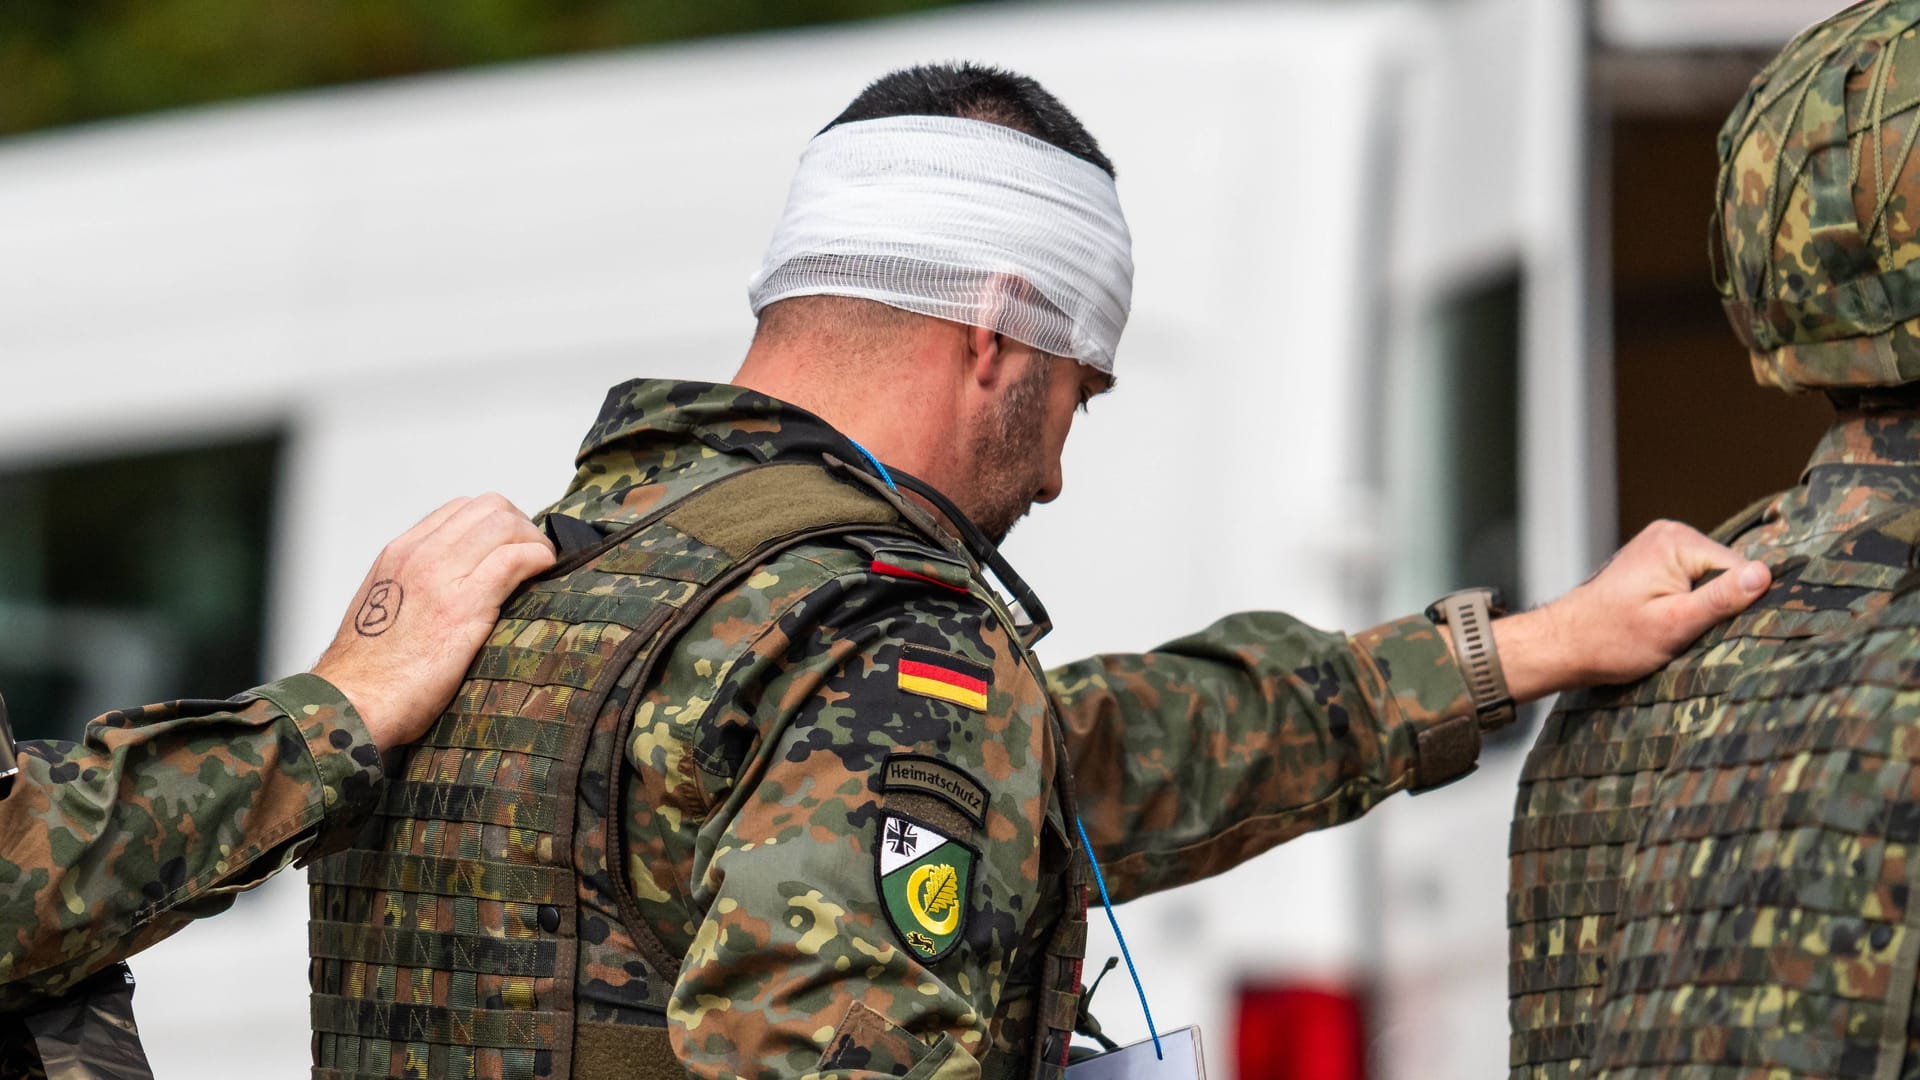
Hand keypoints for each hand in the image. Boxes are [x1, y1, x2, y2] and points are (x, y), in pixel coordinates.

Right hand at [311, 494, 555, 750]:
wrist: (352, 702)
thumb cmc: (370, 673)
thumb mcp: (386, 609)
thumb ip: (417, 589)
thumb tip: (457, 590)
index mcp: (399, 553)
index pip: (459, 510)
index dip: (496, 522)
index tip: (512, 547)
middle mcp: (419, 554)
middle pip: (489, 507)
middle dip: (521, 526)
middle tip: (535, 556)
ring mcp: (440, 576)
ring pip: (504, 525)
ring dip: (535, 541)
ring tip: (544, 567)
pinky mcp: (464, 605)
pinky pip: (514, 559)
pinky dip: (539, 559)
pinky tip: (546, 574)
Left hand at [1494, 519, 1770, 700]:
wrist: (1564, 645)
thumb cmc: (1611, 639)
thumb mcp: (1674, 624)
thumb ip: (1720, 599)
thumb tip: (1764, 574)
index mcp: (1677, 540)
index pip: (1740, 571)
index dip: (1734, 606)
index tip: (1711, 630)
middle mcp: (1670, 534)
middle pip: (1726, 574)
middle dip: (1717, 607)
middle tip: (1689, 634)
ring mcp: (1661, 548)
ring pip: (1711, 582)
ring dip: (1702, 610)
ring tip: (1674, 629)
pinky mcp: (1655, 565)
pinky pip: (1692, 584)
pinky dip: (1688, 607)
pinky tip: (1668, 623)